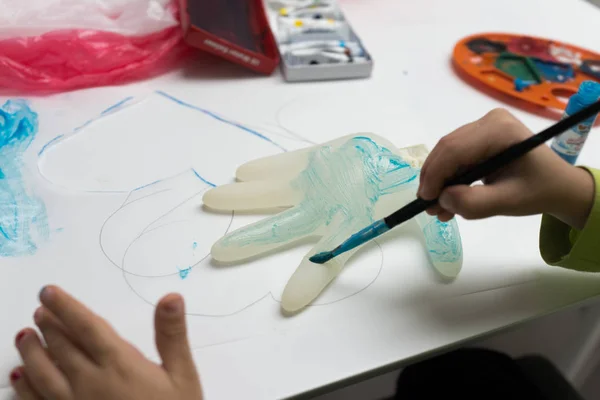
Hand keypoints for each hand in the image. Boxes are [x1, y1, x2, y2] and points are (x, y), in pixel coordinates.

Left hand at [11, 286, 202, 399]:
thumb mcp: (182, 376)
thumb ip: (172, 336)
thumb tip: (171, 297)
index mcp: (119, 364)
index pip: (86, 327)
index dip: (66, 307)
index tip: (49, 292)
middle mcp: (90, 382)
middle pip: (61, 347)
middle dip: (49, 325)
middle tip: (39, 309)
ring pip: (42, 373)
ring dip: (31, 351)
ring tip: (23, 335)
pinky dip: (23, 388)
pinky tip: (19, 376)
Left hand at [203, 133, 462, 312]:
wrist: (397, 161)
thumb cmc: (405, 194)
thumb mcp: (423, 222)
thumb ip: (435, 244)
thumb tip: (449, 270)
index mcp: (345, 232)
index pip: (325, 265)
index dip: (308, 283)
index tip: (287, 304)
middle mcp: (321, 214)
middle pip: (280, 232)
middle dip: (250, 242)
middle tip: (219, 253)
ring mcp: (312, 188)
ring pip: (271, 197)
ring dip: (241, 200)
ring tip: (211, 200)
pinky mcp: (311, 163)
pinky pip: (284, 166)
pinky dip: (264, 169)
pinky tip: (241, 173)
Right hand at [418, 108, 594, 229]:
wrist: (556, 185)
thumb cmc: (538, 191)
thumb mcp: (509, 202)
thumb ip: (475, 203)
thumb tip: (442, 199)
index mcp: (500, 130)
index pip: (455, 149)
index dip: (436, 175)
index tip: (426, 201)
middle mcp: (489, 121)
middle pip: (447, 149)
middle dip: (434, 179)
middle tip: (429, 208)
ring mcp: (482, 126)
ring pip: (446, 153)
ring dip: (438, 181)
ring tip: (438, 208)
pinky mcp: (478, 136)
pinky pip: (453, 155)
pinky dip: (447, 177)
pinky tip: (447, 197)